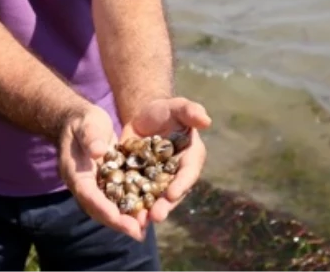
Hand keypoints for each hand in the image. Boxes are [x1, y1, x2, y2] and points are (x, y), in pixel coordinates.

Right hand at [57, 105, 144, 240]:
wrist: (80, 121)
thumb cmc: (84, 121)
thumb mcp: (87, 124)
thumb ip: (91, 137)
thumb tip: (98, 151)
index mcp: (75, 172)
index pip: (88, 194)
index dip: (104, 208)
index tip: (119, 218)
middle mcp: (83, 184)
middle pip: (98, 208)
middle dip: (117, 221)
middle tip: (137, 231)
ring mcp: (94, 186)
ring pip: (107, 208)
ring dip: (124, 220)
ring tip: (143, 230)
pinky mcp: (105, 183)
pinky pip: (116, 200)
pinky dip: (128, 208)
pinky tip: (145, 214)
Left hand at [120, 97, 212, 226]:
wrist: (143, 117)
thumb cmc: (165, 110)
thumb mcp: (177, 107)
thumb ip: (190, 111)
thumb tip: (206, 120)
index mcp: (191, 158)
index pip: (188, 173)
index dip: (181, 184)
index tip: (172, 193)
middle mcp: (178, 174)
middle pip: (173, 193)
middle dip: (165, 206)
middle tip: (155, 216)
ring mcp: (160, 181)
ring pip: (156, 199)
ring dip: (148, 211)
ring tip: (139, 222)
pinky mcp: (142, 183)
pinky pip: (138, 196)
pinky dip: (132, 205)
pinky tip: (123, 214)